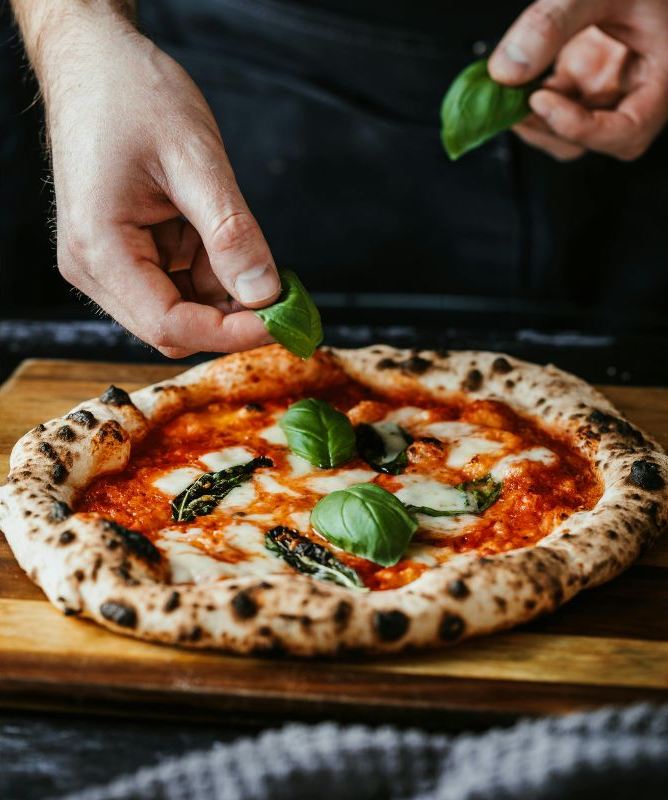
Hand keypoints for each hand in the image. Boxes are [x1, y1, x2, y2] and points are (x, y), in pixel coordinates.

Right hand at [31, 5, 280, 356]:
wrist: (94, 61)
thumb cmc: (131, 94)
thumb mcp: (193, 158)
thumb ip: (230, 232)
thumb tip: (264, 294)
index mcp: (100, 249)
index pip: (170, 325)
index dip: (231, 333)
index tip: (283, 321)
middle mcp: (96, 267)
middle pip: (173, 327)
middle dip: (230, 316)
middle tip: (282, 292)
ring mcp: (107, 263)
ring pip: (180, 310)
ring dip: (223, 291)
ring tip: (241, 241)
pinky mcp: (124, 254)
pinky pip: (177, 284)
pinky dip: (211, 272)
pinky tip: (221, 238)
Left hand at [489, 0, 667, 160]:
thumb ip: (555, 23)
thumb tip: (507, 70)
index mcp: (662, 76)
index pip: (629, 130)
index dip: (583, 129)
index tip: (541, 100)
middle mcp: (635, 90)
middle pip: (594, 140)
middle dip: (549, 125)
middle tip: (513, 98)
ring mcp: (608, 87)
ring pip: (569, 132)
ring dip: (535, 119)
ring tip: (512, 88)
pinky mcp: (584, 79)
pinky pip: (556, 106)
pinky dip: (530, 99)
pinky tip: (517, 80)